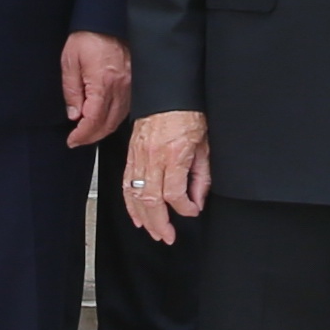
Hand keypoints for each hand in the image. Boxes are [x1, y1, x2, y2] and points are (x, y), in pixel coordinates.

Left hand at [60, 30, 132, 148]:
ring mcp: (129, 85)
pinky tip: (103, 119)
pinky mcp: (133, 82)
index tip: (72, 140)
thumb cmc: (88, 37)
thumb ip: (71, 91)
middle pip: (108, 124)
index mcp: (103, 83)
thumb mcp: (70, 62)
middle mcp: (120, 87)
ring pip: (118, 119)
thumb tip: (73, 114)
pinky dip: (113, 119)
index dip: (82, 135)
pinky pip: (125, 108)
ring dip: (102, 130)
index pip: (94, 120)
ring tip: (87, 132)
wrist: (106, 20)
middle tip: (77, 140)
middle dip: (91, 137)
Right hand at [122, 109, 209, 239]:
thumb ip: (200, 176)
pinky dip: (130, 203)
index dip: (184, 208)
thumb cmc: (189, 115)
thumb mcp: (204, 146)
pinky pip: (126, 184)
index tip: (192, 211)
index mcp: (174, 154)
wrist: (168, 93)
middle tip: (167, 236)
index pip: (174, 193)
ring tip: (153, 232)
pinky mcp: (131, 154)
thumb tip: (196, 201)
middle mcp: (153, 157)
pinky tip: (137, 216)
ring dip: (144, 218)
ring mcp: (139, 156)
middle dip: (159, 223)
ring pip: (135, 195)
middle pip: (151, 200)